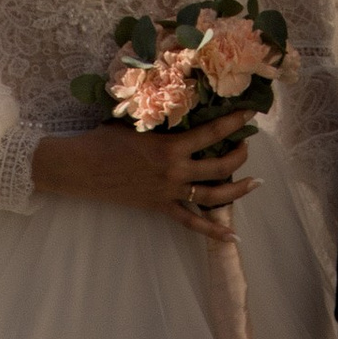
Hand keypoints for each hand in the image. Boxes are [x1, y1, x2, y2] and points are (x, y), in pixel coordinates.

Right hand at [28, 111, 260, 243]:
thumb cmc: (107, 138)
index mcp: (170, 146)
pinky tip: (232, 236)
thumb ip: (162, 116)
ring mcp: (169, 192)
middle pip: (219, 166)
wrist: (83, 168)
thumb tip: (182, 102)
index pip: (211, 133)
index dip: (234, 122)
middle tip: (247, 145)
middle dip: (239, 155)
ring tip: (254, 182)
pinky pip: (191, 222)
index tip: (251, 114)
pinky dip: (213, 230)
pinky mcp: (161, 208)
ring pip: (212, 195)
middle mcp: (175, 171)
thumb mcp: (138, 120)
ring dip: (237, 189)